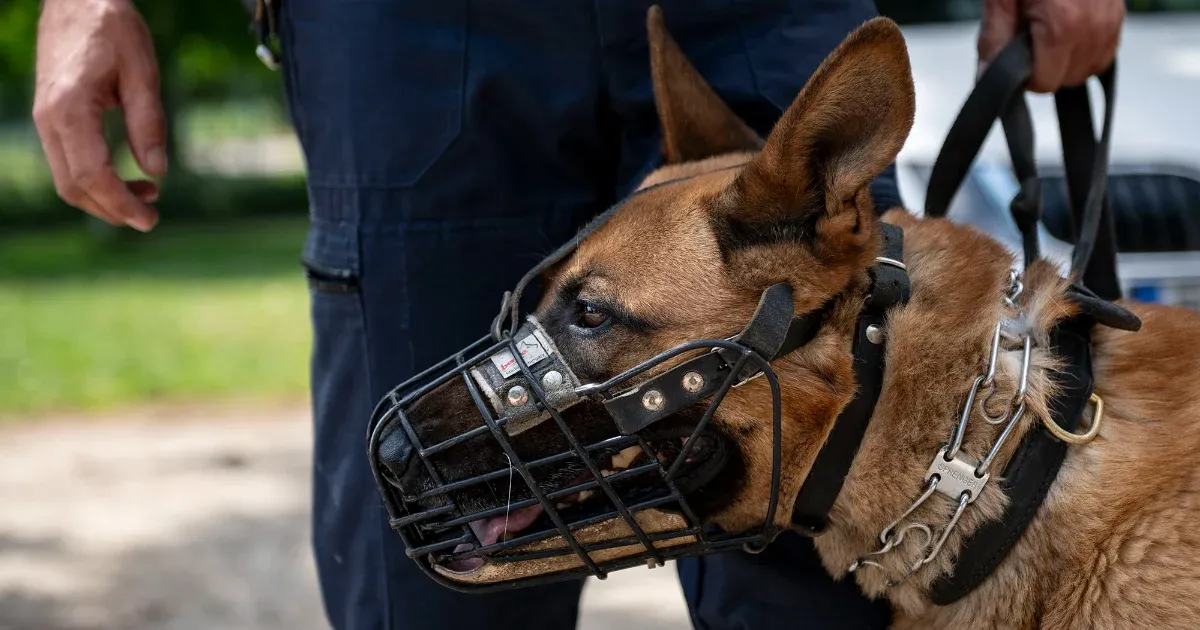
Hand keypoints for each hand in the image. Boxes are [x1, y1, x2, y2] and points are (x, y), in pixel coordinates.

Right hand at [33, 0, 166, 231]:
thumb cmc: (112, 28)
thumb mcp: (143, 72)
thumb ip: (149, 122)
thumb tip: (157, 172)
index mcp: (70, 109)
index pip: (91, 175)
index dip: (120, 204)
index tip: (149, 219)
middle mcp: (49, 120)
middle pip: (74, 186)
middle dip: (112, 209)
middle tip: (151, 217)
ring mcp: (45, 120)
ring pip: (67, 179)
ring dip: (105, 198)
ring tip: (148, 196)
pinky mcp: (51, 118)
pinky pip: (67, 163)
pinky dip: (95, 180)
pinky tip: (127, 179)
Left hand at [978, 0, 1124, 92]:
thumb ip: (994, 39)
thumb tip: (986, 79)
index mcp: (1062, 25)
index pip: (1044, 83)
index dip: (1023, 75)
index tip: (1013, 53)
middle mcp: (1094, 26)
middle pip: (1067, 79)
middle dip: (1044, 65)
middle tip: (1028, 33)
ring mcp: (1112, 19)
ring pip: (1088, 68)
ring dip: (1066, 59)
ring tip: (1046, 27)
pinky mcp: (1120, 12)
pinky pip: (1105, 50)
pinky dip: (1085, 47)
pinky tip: (1066, 28)